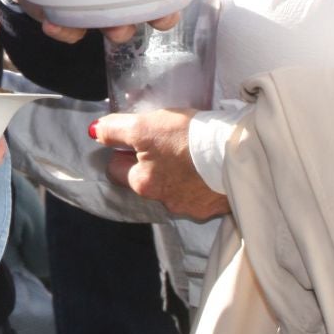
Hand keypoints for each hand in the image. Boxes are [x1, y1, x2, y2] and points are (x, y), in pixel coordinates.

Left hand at [4, 0, 211, 42]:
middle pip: (155, 8)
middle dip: (163, 16)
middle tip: (161, 15)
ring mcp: (96, 2)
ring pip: (119, 27)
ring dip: (120, 30)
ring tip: (113, 26)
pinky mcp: (65, 14)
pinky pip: (71, 30)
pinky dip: (66, 31)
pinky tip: (56, 23)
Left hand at [94, 109, 230, 220]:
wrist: (238, 152)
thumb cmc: (189, 138)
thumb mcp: (145, 126)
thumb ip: (115, 130)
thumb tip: (94, 132)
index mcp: (144, 184)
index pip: (117, 170)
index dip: (123, 152)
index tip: (137, 138)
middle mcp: (165, 202)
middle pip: (148, 180)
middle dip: (152, 164)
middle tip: (167, 141)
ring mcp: (193, 206)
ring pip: (176, 187)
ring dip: (179, 172)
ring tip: (191, 150)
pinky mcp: (217, 204)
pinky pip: (202, 191)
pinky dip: (202, 179)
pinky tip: (210, 164)